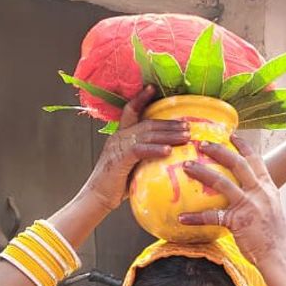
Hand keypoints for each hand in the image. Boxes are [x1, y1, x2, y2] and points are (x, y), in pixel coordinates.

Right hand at [83, 85, 190, 210]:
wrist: (98, 197)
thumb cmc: (117, 184)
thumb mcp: (133, 166)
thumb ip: (145, 157)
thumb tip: (167, 156)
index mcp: (122, 135)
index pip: (131, 111)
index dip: (141, 98)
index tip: (152, 88)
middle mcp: (119, 137)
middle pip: (148, 124)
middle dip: (169, 124)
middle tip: (188, 126)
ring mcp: (118, 146)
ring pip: (147, 135)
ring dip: (168, 135)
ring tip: (185, 137)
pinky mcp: (119, 158)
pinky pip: (140, 150)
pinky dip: (155, 149)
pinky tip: (168, 151)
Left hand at [179, 135, 285, 265]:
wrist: (278, 256)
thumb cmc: (273, 237)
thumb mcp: (272, 211)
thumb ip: (260, 199)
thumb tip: (246, 196)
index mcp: (268, 188)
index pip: (255, 160)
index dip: (243, 145)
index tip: (232, 135)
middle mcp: (259, 192)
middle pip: (237, 163)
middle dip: (218, 150)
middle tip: (202, 144)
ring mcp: (248, 205)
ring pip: (221, 182)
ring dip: (202, 172)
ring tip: (186, 166)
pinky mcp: (237, 221)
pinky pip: (211, 216)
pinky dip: (195, 217)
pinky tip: (181, 217)